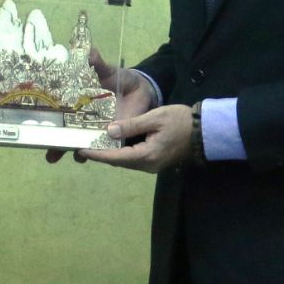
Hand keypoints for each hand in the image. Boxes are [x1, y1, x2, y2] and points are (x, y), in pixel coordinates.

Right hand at [47, 52, 155, 163]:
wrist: (141, 89)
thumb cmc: (119, 80)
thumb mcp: (107, 71)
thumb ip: (97, 64)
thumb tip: (88, 51)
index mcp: (77, 105)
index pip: (58, 117)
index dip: (48, 124)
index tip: (38, 132)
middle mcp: (83, 121)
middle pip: (66, 136)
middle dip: (57, 147)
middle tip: (50, 156)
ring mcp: (97, 130)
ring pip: (82, 145)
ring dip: (77, 152)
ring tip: (76, 156)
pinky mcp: (113, 137)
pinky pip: (104, 148)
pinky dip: (99, 153)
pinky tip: (97, 156)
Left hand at [77, 104, 194, 174]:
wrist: (204, 131)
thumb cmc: (180, 121)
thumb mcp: (155, 117)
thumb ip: (131, 125)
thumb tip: (109, 131)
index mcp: (146, 156)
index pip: (115, 157)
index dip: (97, 154)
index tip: (80, 149)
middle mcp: (147, 165)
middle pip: (118, 162)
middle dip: (100, 154)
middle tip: (82, 144)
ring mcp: (151, 165)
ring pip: (124, 161)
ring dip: (109, 154)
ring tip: (93, 143)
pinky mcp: (154, 161)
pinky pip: (132, 159)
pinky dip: (120, 153)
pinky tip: (112, 143)